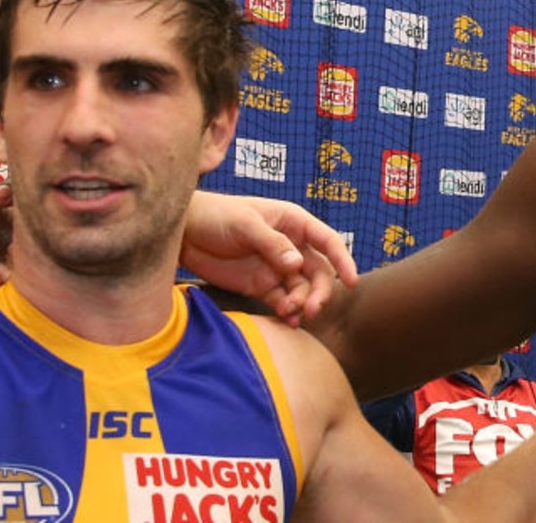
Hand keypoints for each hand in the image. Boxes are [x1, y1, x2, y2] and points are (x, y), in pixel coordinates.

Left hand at [180, 192, 358, 325]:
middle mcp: (292, 246)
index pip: (328, 241)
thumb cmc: (216, 215)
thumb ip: (271, 243)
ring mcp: (277, 268)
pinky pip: (283, 301)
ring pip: (303, 289)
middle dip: (320, 291)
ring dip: (303, 303)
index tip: (351, 281)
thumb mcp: (244, 224)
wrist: (184, 233)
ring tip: (292, 313)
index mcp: (294, 223)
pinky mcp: (261, 286)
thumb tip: (296, 264)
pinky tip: (288, 319)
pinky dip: (288, 311)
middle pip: (319, 272)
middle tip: (313, 308)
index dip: (343, 260)